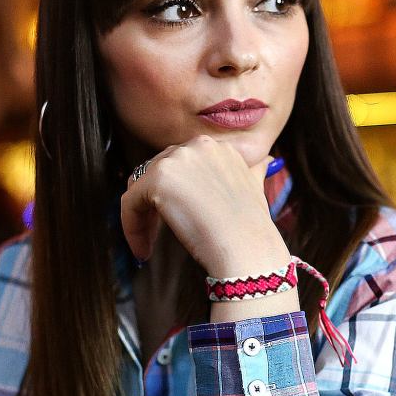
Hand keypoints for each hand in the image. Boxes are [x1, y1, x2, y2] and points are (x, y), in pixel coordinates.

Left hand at [120, 135, 289, 276]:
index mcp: (218, 147)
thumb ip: (253, 171)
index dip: (175, 194)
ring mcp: (176, 159)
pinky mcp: (156, 180)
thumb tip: (265, 162)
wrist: (247, 248)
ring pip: (140, 187)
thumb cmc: (251, 228)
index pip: (180, 165)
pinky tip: (143, 250)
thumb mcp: (256, 187)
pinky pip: (129, 204)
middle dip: (155, 203)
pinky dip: (131, 228)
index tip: (179, 219)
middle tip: (158, 234)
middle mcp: (197, 145)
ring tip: (150, 242)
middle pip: (156, 172)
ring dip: (142, 216)